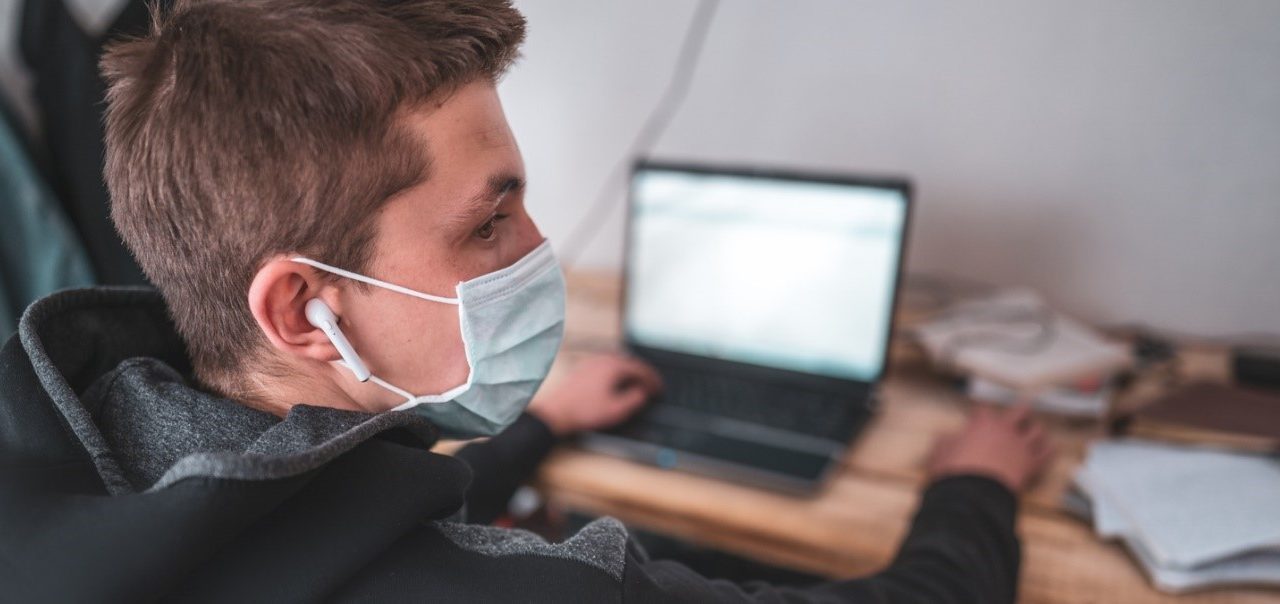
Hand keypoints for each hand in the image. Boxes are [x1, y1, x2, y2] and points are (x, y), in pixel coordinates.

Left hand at [527, 353, 662, 436]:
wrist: (556, 412)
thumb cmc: (584, 411)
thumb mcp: (617, 410)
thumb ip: (634, 399)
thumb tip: (642, 393)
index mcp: (614, 366)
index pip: (640, 368)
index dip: (652, 379)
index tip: (658, 388)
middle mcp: (603, 359)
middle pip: (629, 362)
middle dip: (642, 374)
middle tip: (650, 386)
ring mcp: (591, 362)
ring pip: (617, 363)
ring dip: (629, 372)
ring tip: (635, 385)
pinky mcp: (583, 369)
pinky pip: (606, 366)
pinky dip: (616, 373)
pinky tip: (615, 384)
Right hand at [926, 404, 1054, 492]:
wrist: (974, 495)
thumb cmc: (955, 471)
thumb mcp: (940, 451)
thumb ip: (946, 440)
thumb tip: (948, 436)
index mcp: (983, 424)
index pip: (984, 410)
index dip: (980, 415)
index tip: (976, 419)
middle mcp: (1006, 430)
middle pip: (1021, 411)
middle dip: (1019, 412)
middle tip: (1018, 414)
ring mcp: (1021, 447)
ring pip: (1038, 431)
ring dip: (1035, 430)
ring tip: (1034, 432)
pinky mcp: (1032, 465)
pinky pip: (1048, 453)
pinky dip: (1048, 450)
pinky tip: (1048, 449)